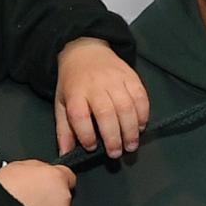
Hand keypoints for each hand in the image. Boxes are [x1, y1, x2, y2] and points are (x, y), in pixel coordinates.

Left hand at [55, 37, 149, 157]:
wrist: (86, 51)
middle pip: (106, 113)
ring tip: (131, 145)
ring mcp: (115, 79)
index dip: (86, 134)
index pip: (80, 115)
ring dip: (131, 129)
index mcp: (75, 92)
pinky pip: (141, 97)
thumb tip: (65, 154)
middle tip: (116, 153)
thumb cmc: (73, 83)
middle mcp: (95, 85)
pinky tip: (141, 126)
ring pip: (126, 107)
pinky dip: (144, 114)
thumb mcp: (62, 104)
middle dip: (113, 137)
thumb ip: (64, 130)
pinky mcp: (131, 76)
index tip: (91, 147)